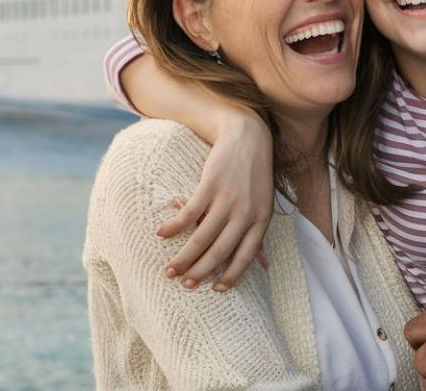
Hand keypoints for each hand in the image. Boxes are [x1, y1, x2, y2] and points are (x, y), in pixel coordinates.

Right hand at [156, 115, 272, 290]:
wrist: (248, 136)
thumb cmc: (255, 175)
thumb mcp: (264, 205)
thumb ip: (258, 234)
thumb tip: (264, 266)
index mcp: (261, 220)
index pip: (245, 257)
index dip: (230, 276)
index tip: (214, 290)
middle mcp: (246, 213)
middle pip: (220, 251)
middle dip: (200, 271)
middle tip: (183, 284)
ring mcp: (228, 199)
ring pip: (202, 238)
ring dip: (183, 257)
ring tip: (169, 269)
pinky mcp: (211, 185)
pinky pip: (189, 213)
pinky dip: (174, 226)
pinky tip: (161, 234)